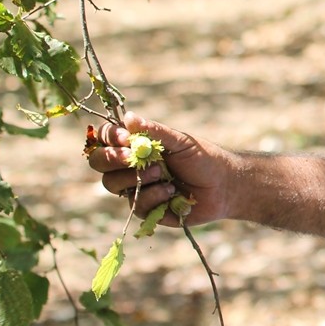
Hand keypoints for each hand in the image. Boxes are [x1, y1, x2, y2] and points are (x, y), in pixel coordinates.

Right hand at [87, 112, 232, 227]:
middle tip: (131, 158)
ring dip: (137, 178)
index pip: (106, 139)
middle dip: (112, 160)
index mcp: (137, 146)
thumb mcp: (181, 141)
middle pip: (100, 163)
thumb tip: (129, 116)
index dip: (109, 138)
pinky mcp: (146, 209)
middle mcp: (131, 167)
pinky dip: (154, 196)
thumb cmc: (204, 158)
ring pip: (112, 184)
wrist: (224, 186)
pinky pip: (136, 204)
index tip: (125, 138)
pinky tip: (173, 192)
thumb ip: (155, 132)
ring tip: (163, 174)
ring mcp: (136, 188)